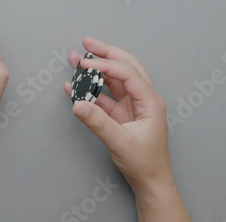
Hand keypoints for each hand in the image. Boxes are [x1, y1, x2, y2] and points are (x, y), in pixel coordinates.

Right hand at [64, 37, 172, 194]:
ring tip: (76, 59)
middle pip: (124, 66)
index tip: (85, 64)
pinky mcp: (121, 114)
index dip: (105, 65)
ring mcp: (131, 105)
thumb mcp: (120, 142)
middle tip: (86, 43)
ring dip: (96, 69)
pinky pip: (104, 96)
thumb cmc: (144, 163)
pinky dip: (90, 89)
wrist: (150, 181)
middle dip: (105, 53)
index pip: (127, 73)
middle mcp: (142, 98)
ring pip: (113, 79)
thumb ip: (97, 122)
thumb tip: (78, 104)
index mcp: (150, 101)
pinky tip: (74, 86)